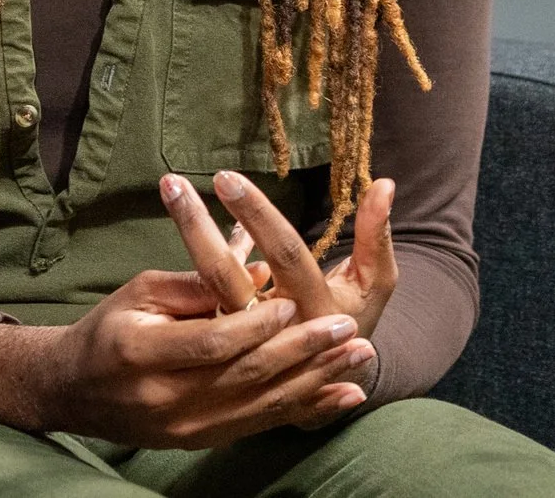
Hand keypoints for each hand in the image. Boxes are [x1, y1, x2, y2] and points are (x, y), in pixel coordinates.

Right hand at [0, 230, 375, 450]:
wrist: (74, 391)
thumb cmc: (109, 329)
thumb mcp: (139, 291)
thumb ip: (196, 283)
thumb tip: (257, 268)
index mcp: (142, 353)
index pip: (215, 342)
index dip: (258, 323)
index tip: (293, 299)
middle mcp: (165, 399)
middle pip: (246, 376)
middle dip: (303, 351)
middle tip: (347, 327)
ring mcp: (184, 428)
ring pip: (261, 405)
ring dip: (316, 381)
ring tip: (358, 357)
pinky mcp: (200, 441)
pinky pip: (260, 425)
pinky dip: (305, 409)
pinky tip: (340, 396)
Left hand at [165, 169, 399, 349]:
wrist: (328, 376)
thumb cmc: (352, 315)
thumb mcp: (374, 282)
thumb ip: (376, 235)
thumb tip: (384, 183)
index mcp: (314, 310)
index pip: (283, 255)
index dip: (258, 216)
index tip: (228, 178)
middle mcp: (272, 328)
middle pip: (226, 276)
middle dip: (196, 227)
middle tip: (172, 183)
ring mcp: (241, 340)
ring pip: (203, 289)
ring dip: (188, 238)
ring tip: (170, 191)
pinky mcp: (220, 344)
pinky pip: (198, 299)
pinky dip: (194, 259)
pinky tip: (192, 219)